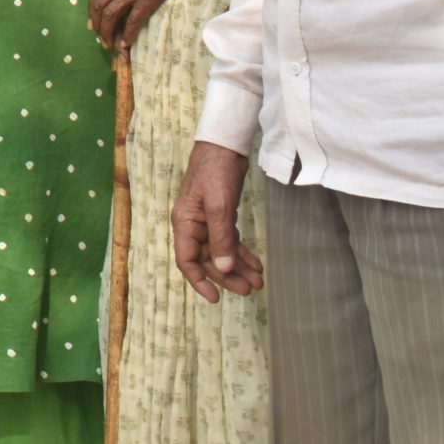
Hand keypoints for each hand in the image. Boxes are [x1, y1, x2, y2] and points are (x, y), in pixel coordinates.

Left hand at [89, 0, 221, 55]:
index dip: (93, 12)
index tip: (93, 25)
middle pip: (99, 6)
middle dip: (97, 25)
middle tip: (101, 38)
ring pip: (111, 15)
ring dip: (108, 32)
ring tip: (110, 45)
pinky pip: (133, 20)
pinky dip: (128, 33)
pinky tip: (126, 43)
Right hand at [172, 140, 263, 301]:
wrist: (224, 144)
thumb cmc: (215, 170)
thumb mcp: (219, 205)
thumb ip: (221, 237)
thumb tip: (224, 269)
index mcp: (185, 222)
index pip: (186, 260)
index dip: (199, 281)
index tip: (215, 298)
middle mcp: (193, 225)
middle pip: (208, 259)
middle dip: (228, 277)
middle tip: (250, 290)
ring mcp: (207, 221)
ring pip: (221, 252)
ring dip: (238, 268)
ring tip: (258, 281)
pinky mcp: (221, 215)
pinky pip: (230, 241)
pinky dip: (242, 253)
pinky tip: (256, 264)